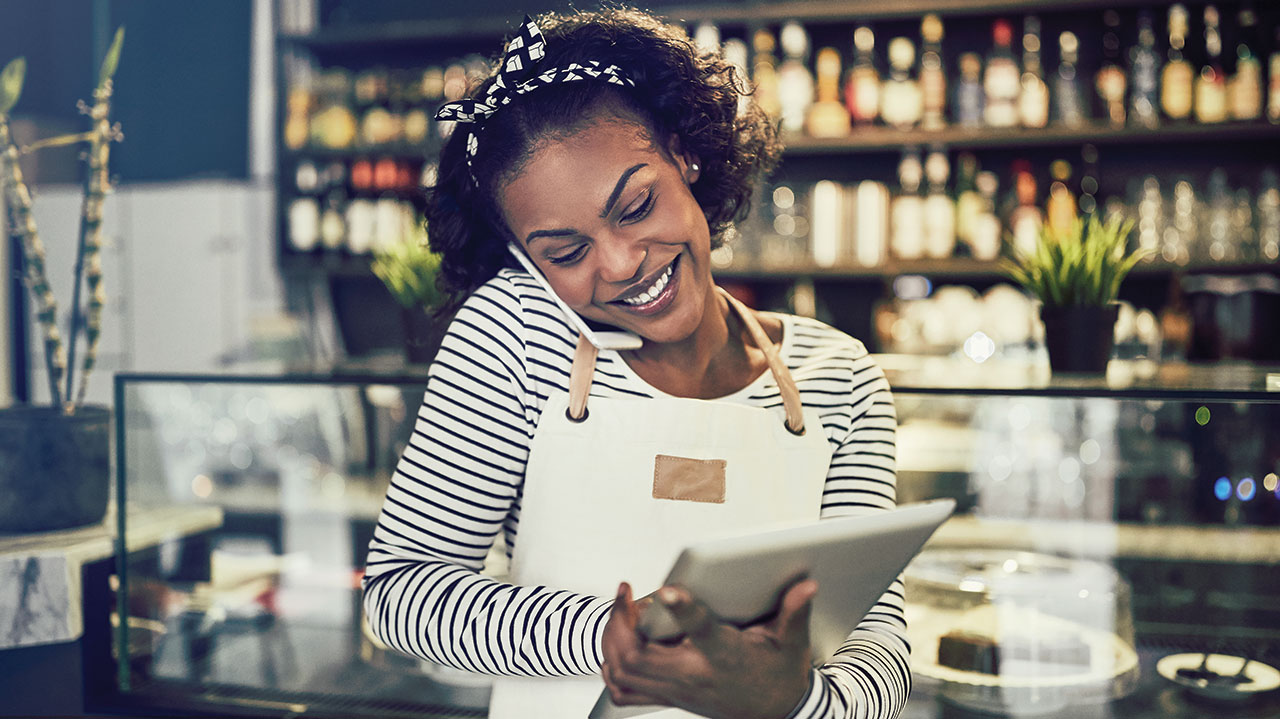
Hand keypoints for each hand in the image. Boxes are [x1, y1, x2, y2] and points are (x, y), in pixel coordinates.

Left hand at [601, 578, 817, 718]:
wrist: (778, 715)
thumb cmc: (780, 677)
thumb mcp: (794, 645)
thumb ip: (794, 613)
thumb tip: (806, 586)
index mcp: (726, 657)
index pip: (701, 632)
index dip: (682, 610)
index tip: (667, 590)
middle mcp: (695, 677)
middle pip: (639, 656)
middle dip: (622, 621)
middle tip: (626, 593)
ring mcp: (678, 691)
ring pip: (624, 671)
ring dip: (613, 639)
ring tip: (621, 611)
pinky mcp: (669, 697)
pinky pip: (624, 689)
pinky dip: (612, 666)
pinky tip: (618, 643)